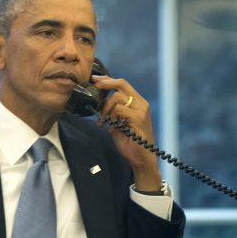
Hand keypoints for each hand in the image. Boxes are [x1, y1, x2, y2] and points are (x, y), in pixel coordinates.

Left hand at [92, 75, 161, 191]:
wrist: (140, 158)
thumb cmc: (129, 141)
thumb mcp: (118, 122)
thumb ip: (113, 110)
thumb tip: (99, 101)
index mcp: (138, 102)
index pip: (123, 84)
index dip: (108, 80)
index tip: (95, 79)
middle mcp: (141, 103)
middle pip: (121, 84)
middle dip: (105, 84)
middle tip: (95, 87)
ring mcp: (141, 110)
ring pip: (117, 98)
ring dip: (106, 109)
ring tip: (105, 121)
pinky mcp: (138, 118)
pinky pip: (119, 110)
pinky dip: (111, 117)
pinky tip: (112, 127)